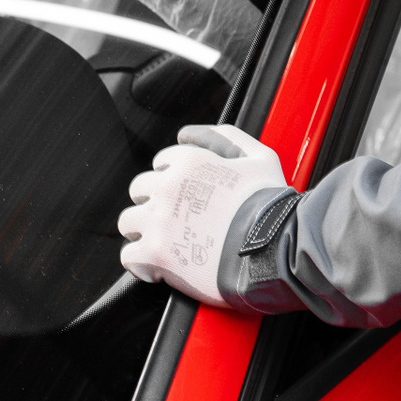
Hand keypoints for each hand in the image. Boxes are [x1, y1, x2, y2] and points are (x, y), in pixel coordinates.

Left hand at [119, 124, 287, 306]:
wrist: (273, 249)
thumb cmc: (270, 206)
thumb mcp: (259, 158)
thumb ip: (227, 138)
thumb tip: (193, 134)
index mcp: (189, 162)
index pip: (162, 162)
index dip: (173, 177)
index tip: (183, 193)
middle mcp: (168, 188)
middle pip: (139, 190)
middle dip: (153, 201)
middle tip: (172, 218)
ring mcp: (159, 221)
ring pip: (128, 221)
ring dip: (142, 230)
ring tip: (162, 242)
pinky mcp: (155, 254)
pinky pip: (129, 256)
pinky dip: (141, 262)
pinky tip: (157, 266)